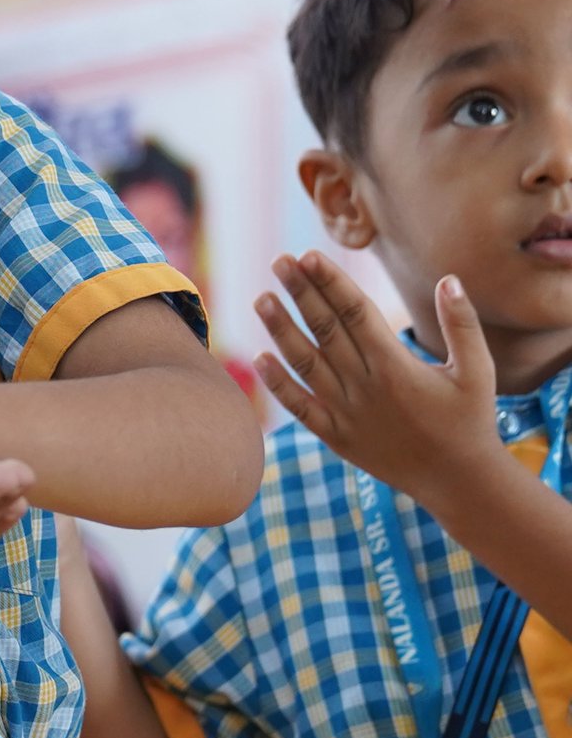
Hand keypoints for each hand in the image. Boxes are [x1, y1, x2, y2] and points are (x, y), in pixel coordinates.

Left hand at [255, 252, 501, 503]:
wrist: (457, 482)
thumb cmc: (470, 420)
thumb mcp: (476, 371)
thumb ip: (462, 324)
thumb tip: (449, 279)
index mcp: (396, 367)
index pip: (355, 313)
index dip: (331, 283)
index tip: (309, 256)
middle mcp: (365, 388)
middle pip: (325, 331)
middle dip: (301, 293)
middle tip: (279, 261)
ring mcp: (347, 414)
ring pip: (306, 365)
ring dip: (281, 331)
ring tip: (262, 299)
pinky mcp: (337, 438)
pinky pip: (301, 408)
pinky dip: (279, 385)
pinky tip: (261, 358)